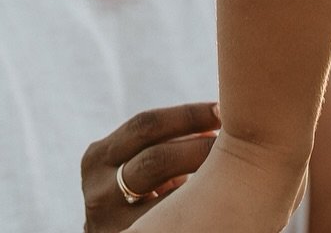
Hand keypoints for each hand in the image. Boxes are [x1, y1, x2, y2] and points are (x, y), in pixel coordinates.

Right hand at [81, 103, 219, 228]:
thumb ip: (167, 141)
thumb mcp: (138, 160)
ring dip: (201, 181)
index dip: (187, 115)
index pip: (146, 125)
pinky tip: (216, 202)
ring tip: (230, 171)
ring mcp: (108, 224)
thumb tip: (220, 112)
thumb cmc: (142, 187)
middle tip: (232, 141)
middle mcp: (98, 191)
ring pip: (165, 200)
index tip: (221, 110)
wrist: (116, 232)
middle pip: (155, 159)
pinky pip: (166, 225)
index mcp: (98, 157)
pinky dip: (194, 210)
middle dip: (198, 148)